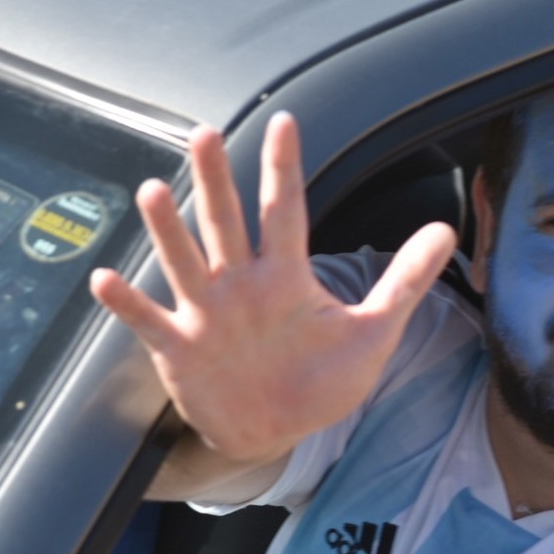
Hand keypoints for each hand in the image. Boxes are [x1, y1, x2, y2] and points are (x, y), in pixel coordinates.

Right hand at [91, 112, 457, 462]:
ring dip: (167, 230)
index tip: (285, 120)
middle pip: (227, 223)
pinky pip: (149, 321)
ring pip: (184, 262)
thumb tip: (448, 229)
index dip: (284, 168)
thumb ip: (407, 281)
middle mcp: (241, 285)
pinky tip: (105, 278)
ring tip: (153, 191)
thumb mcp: (375, 330)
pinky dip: (127, 304)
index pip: (286, 211)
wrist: (278, 433)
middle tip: (204, 132)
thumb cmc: (321, 378)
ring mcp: (206, 314)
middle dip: (215, 181)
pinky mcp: (179, 350)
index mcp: (286, 275)